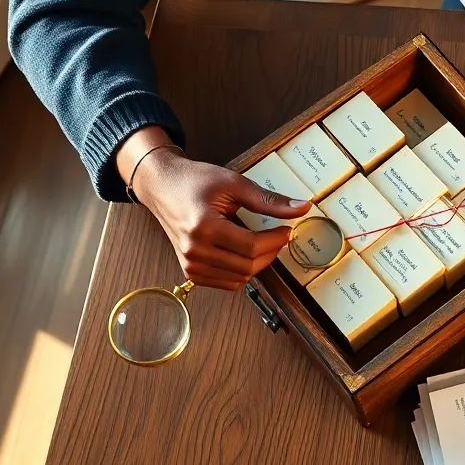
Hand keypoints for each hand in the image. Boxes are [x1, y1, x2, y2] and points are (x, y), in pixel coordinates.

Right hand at [118, 128, 312, 289]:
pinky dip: (242, 272)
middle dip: (271, 252)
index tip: (287, 229)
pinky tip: (245, 253)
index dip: (276, 240)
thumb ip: (269, 200)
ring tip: (262, 243)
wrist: (163, 186)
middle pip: (247, 265)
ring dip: (258, 263)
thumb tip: (301, 208)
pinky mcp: (190, 271)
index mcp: (203, 227)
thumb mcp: (234, 183)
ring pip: (239, 278)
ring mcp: (190, 264)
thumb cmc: (194, 181)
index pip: (251, 247)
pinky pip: (227, 283)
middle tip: (279, 235)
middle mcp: (194, 251)